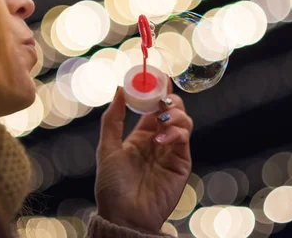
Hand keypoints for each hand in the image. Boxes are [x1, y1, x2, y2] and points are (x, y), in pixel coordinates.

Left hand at [95, 79, 192, 233]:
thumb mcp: (107, 148)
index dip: (155, 91)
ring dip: (175, 114)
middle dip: (168, 99)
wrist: (125, 216)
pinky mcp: (181, 162)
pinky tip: (161, 139)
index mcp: (141, 136)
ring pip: (183, 121)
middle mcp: (158, 140)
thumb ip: (113, 119)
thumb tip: (119, 89)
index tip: (155, 75)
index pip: (152, 107)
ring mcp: (171, 151)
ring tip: (162, 118)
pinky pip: (184, 139)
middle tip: (161, 96)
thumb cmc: (112, 186)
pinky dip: (176, 132)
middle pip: (172, 110)